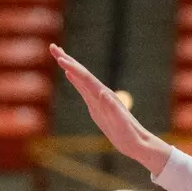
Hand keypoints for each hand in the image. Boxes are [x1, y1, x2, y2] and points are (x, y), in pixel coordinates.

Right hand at [49, 45, 170, 173]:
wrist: (138, 143)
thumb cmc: (130, 135)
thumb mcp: (122, 124)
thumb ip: (113, 109)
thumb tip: (103, 93)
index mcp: (105, 97)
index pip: (86, 78)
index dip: (72, 67)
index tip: (60, 58)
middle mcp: (101, 94)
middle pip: (82, 73)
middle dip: (67, 60)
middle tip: (52, 47)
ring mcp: (99, 100)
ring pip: (81, 79)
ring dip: (70, 67)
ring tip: (59, 57)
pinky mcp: (97, 107)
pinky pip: (84, 89)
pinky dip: (76, 80)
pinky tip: (70, 76)